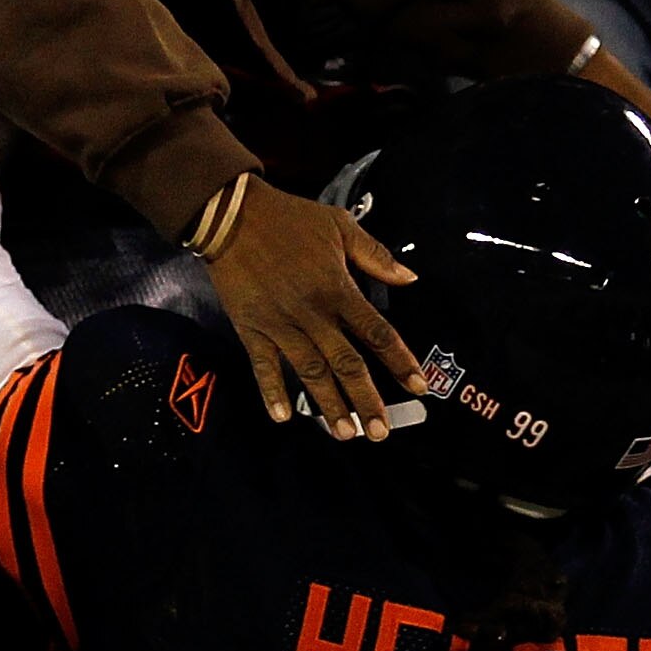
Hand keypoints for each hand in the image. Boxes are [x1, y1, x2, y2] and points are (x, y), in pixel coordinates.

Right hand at [207, 180, 428, 438]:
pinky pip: (263, 366)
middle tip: (381, 432)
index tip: (418, 386)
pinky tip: (284, 418)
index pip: (375, 332)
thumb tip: (409, 278)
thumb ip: (375, 255)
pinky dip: (272, 392)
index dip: (399, 360)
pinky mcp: (251, 329)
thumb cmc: (289, 219)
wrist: (231, 216)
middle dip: (365, 399)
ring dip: (329, 405)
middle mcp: (312, 313)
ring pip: (310, 372)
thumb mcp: (338, 225)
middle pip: (345, 363)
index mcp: (337, 288)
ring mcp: (280, 325)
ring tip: (346, 434)